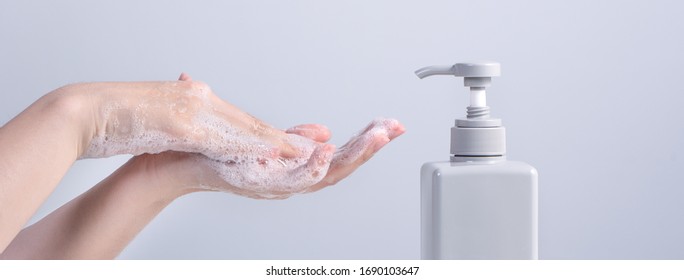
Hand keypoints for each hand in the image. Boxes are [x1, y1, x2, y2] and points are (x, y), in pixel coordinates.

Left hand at [129, 73, 403, 198]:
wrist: (174, 162)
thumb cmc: (214, 149)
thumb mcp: (263, 138)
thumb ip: (293, 137)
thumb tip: (323, 130)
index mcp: (292, 167)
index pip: (339, 156)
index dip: (367, 143)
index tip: (389, 125)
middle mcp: (288, 179)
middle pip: (339, 168)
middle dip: (370, 148)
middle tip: (394, 129)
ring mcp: (274, 184)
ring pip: (324, 176)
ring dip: (353, 156)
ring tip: (376, 137)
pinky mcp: (257, 184)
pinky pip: (290, 182)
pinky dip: (312, 168)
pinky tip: (329, 151)